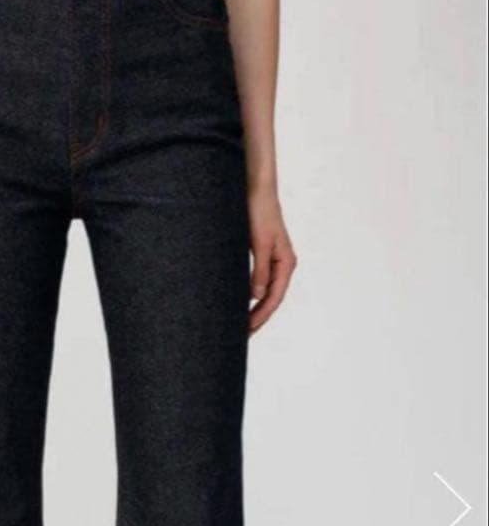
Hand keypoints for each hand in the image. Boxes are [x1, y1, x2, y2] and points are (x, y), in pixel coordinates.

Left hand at [248, 189, 296, 332]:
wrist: (255, 189)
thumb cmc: (259, 212)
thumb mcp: (259, 243)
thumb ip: (260, 270)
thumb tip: (256, 297)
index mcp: (286, 263)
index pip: (274, 297)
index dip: (261, 316)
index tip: (248, 330)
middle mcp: (282, 264)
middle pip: (270, 299)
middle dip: (257, 318)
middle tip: (242, 336)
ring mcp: (272, 260)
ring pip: (264, 292)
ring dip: (254, 309)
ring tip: (240, 326)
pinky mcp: (262, 255)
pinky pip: (257, 281)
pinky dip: (249, 295)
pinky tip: (239, 303)